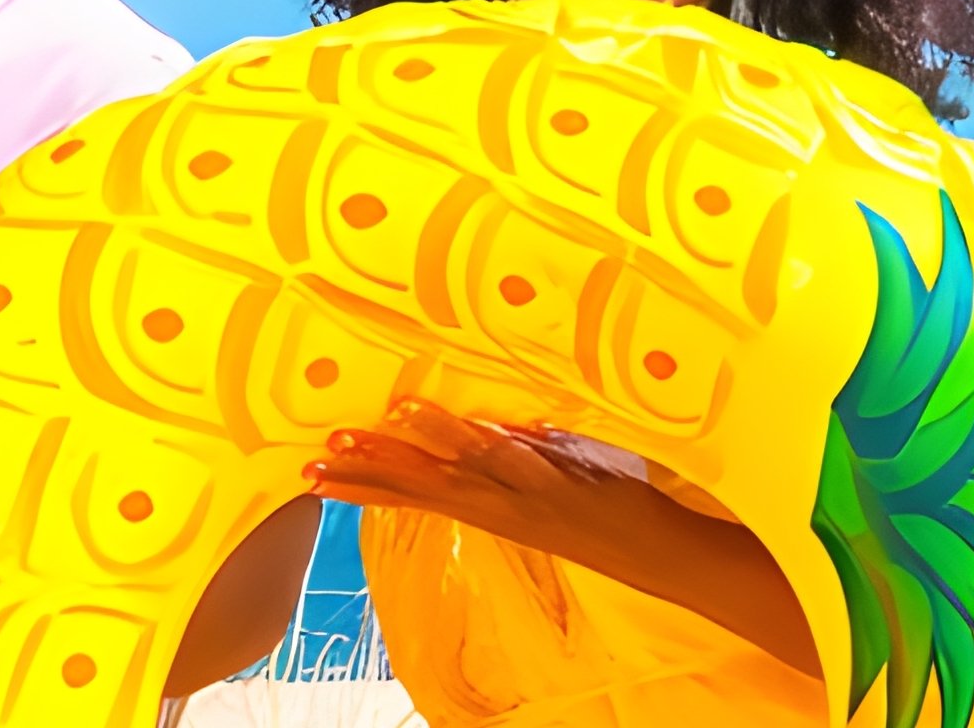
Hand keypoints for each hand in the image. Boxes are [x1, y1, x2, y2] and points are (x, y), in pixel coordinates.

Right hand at [307, 397, 817, 675]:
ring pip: (453, 472)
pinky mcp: (555, 487)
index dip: (368, 482)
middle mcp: (498, 506)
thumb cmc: (611, 509)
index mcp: (493, 506)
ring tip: (360, 435)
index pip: (417, 493)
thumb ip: (526, 452)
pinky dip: (479, 442)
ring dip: (406, 452)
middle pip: (419, 487)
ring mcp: (523, 497)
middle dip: (366, 472)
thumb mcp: (557, 477)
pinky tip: (453, 425)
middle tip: (311, 462)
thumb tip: (498, 423)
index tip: (316, 473)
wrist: (662, 551)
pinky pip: (510, 462)